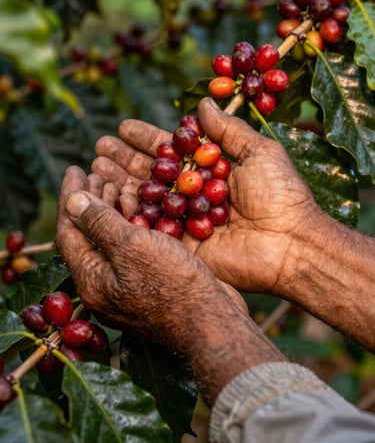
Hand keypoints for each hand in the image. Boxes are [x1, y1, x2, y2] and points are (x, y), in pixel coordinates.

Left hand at [55, 166, 247, 341]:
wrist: (212, 322)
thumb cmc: (172, 284)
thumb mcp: (132, 247)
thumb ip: (99, 222)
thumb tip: (71, 201)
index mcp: (91, 280)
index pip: (68, 232)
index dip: (70, 197)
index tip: (75, 169)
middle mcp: (104, 285)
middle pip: (88, 236)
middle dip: (91, 201)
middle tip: (97, 172)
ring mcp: (127, 285)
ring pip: (111, 240)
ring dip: (112, 209)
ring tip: (117, 183)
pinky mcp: (149, 282)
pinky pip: (132, 248)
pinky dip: (132, 224)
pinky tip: (141, 206)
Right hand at [92, 97, 319, 293]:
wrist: (290, 243)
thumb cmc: (280, 194)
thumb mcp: (258, 151)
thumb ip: (227, 129)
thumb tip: (204, 102)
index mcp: (212, 169)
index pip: (172, 151)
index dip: (148, 139)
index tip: (124, 127)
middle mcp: (194, 193)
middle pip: (153, 174)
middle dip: (126, 160)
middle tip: (101, 146)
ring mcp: (186, 219)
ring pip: (147, 199)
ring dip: (121, 183)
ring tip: (96, 167)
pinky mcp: (182, 244)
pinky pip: (151, 228)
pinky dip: (130, 214)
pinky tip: (107, 199)